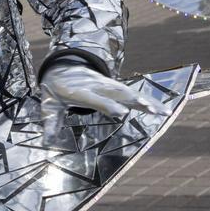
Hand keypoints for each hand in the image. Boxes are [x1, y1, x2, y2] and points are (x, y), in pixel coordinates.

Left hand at [41, 64, 167, 140]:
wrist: (61, 67)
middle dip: (134, 100)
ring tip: (163, 111)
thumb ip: (50, 123)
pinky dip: (147, 99)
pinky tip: (161, 109)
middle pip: (117, 93)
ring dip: (146, 100)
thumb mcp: (48, 105)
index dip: (107, 105)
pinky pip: (132, 93)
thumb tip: (46, 143)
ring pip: (129, 92)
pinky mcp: (114, 86)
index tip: (121, 113)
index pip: (95, 99)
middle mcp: (97, 86)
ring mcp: (107, 84)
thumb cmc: (54, 90)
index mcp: (80, 91)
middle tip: (150, 108)